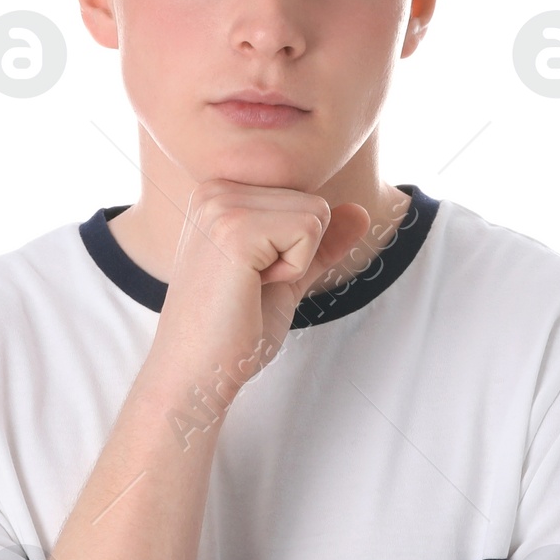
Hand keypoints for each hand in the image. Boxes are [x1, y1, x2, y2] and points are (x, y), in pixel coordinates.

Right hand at [148, 180, 370, 396]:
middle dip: (299, 253)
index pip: (304, 198)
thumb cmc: (232, 331)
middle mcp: (216, 188)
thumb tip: (362, 212)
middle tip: (251, 286)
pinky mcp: (235, 228)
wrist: (197, 371)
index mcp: (220, 193)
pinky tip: (252, 288)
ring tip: (250, 286)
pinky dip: (293, 270)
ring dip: (296, 262)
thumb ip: (320, 243)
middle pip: (314, 202)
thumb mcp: (285, 277)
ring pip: (316, 214)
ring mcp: (222, 205)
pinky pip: (309, 230)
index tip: (252, 278)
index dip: (295, 249)